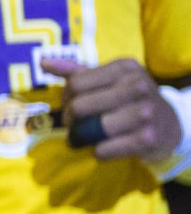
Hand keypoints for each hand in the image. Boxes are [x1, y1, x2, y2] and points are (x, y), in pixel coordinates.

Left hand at [42, 53, 181, 161]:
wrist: (169, 125)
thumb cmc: (130, 100)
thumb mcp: (110, 79)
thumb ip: (77, 72)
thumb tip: (43, 61)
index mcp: (125, 68)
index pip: (76, 83)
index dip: (66, 98)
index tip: (70, 106)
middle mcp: (138, 86)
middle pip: (79, 106)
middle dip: (69, 120)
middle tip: (73, 126)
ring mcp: (145, 112)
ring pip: (90, 128)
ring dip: (81, 138)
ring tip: (84, 138)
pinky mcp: (147, 138)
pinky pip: (103, 149)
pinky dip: (98, 152)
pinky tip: (103, 147)